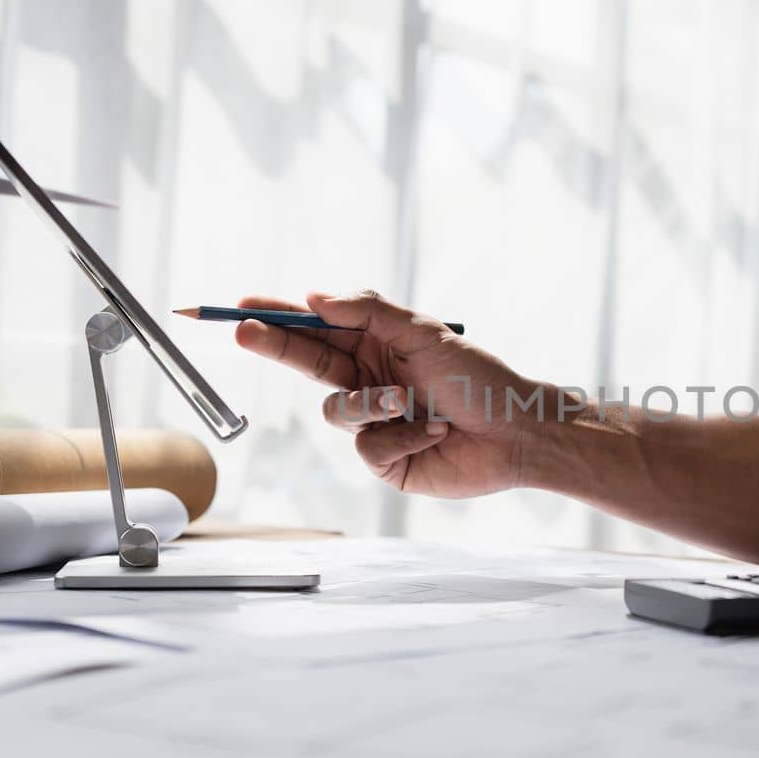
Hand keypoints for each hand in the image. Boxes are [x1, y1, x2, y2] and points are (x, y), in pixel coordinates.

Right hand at [234, 290, 537, 497]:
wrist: (515, 432)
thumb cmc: (478, 378)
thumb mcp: (424, 331)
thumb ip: (369, 311)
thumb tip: (316, 298)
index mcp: (377, 345)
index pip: (317, 329)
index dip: (279, 318)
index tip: (243, 305)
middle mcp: (370, 380)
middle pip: (307, 363)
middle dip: (276, 346)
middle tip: (243, 331)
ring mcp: (374, 421)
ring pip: (336, 410)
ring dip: (370, 403)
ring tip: (407, 401)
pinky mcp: (384, 459)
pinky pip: (367, 446)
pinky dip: (402, 437)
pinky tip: (434, 432)